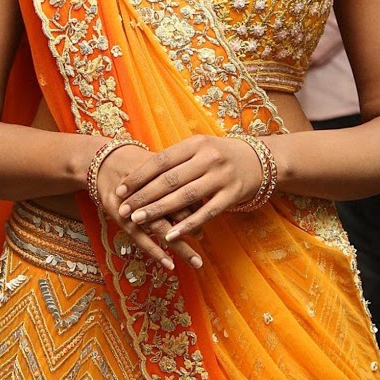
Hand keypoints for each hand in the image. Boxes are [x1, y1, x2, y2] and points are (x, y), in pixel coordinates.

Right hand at [92, 143, 196, 269]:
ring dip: (179, 246)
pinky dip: (156, 252)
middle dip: (190, 225)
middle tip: (201, 237)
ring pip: (161, 228)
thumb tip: (206, 198)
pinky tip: (169, 264)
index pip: (186, 191)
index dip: (199, 205)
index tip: (211, 213)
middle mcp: (149, 192)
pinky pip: (140, 238)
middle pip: (176, 211)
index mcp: (163, 175)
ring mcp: (134, 206)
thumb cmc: (138, 165)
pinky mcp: (122, 218)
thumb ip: (181, 179)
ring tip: (196, 261)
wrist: (103, 162)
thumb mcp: (159, 165)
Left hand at [113, 135, 263, 248]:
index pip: (161, 160)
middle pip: (170, 180)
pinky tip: (170, 235)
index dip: (139, 176)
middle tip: (123, 209)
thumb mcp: (200, 148)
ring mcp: (222, 177)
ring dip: (159, 210)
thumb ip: (175, 159)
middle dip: (143, 196)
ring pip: (185, 197)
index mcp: (197, 143)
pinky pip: (206, 213)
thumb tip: (139, 175)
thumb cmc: (220, 155)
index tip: (120, 189)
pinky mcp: (232, 194)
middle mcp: (209, 158)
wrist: (259, 161)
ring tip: (138, 220)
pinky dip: (187, 225)